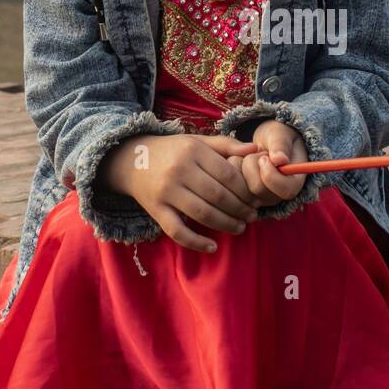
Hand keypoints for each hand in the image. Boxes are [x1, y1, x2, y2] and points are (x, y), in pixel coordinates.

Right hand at [97, 133, 261, 251]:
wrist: (132, 160)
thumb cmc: (173, 151)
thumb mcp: (197, 141)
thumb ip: (226, 145)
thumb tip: (255, 149)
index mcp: (193, 151)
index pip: (228, 175)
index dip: (245, 191)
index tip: (255, 200)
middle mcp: (179, 170)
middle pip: (217, 196)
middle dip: (239, 209)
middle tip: (251, 217)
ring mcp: (166, 191)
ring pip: (202, 214)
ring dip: (225, 225)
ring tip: (239, 228)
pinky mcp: (155, 210)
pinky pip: (177, 231)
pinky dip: (196, 242)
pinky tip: (212, 247)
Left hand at [236, 119, 308, 206]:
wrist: (265, 142)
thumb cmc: (277, 137)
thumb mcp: (280, 134)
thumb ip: (280, 145)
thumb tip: (280, 160)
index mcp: (294, 183)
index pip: (286, 191)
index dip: (271, 174)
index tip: (264, 156)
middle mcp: (277, 196)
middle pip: (258, 189)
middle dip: (253, 164)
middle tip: (258, 153)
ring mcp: (259, 199)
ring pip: (241, 187)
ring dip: (240, 165)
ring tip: (250, 157)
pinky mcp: (243, 196)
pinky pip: (229, 185)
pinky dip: (231, 168)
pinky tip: (239, 162)